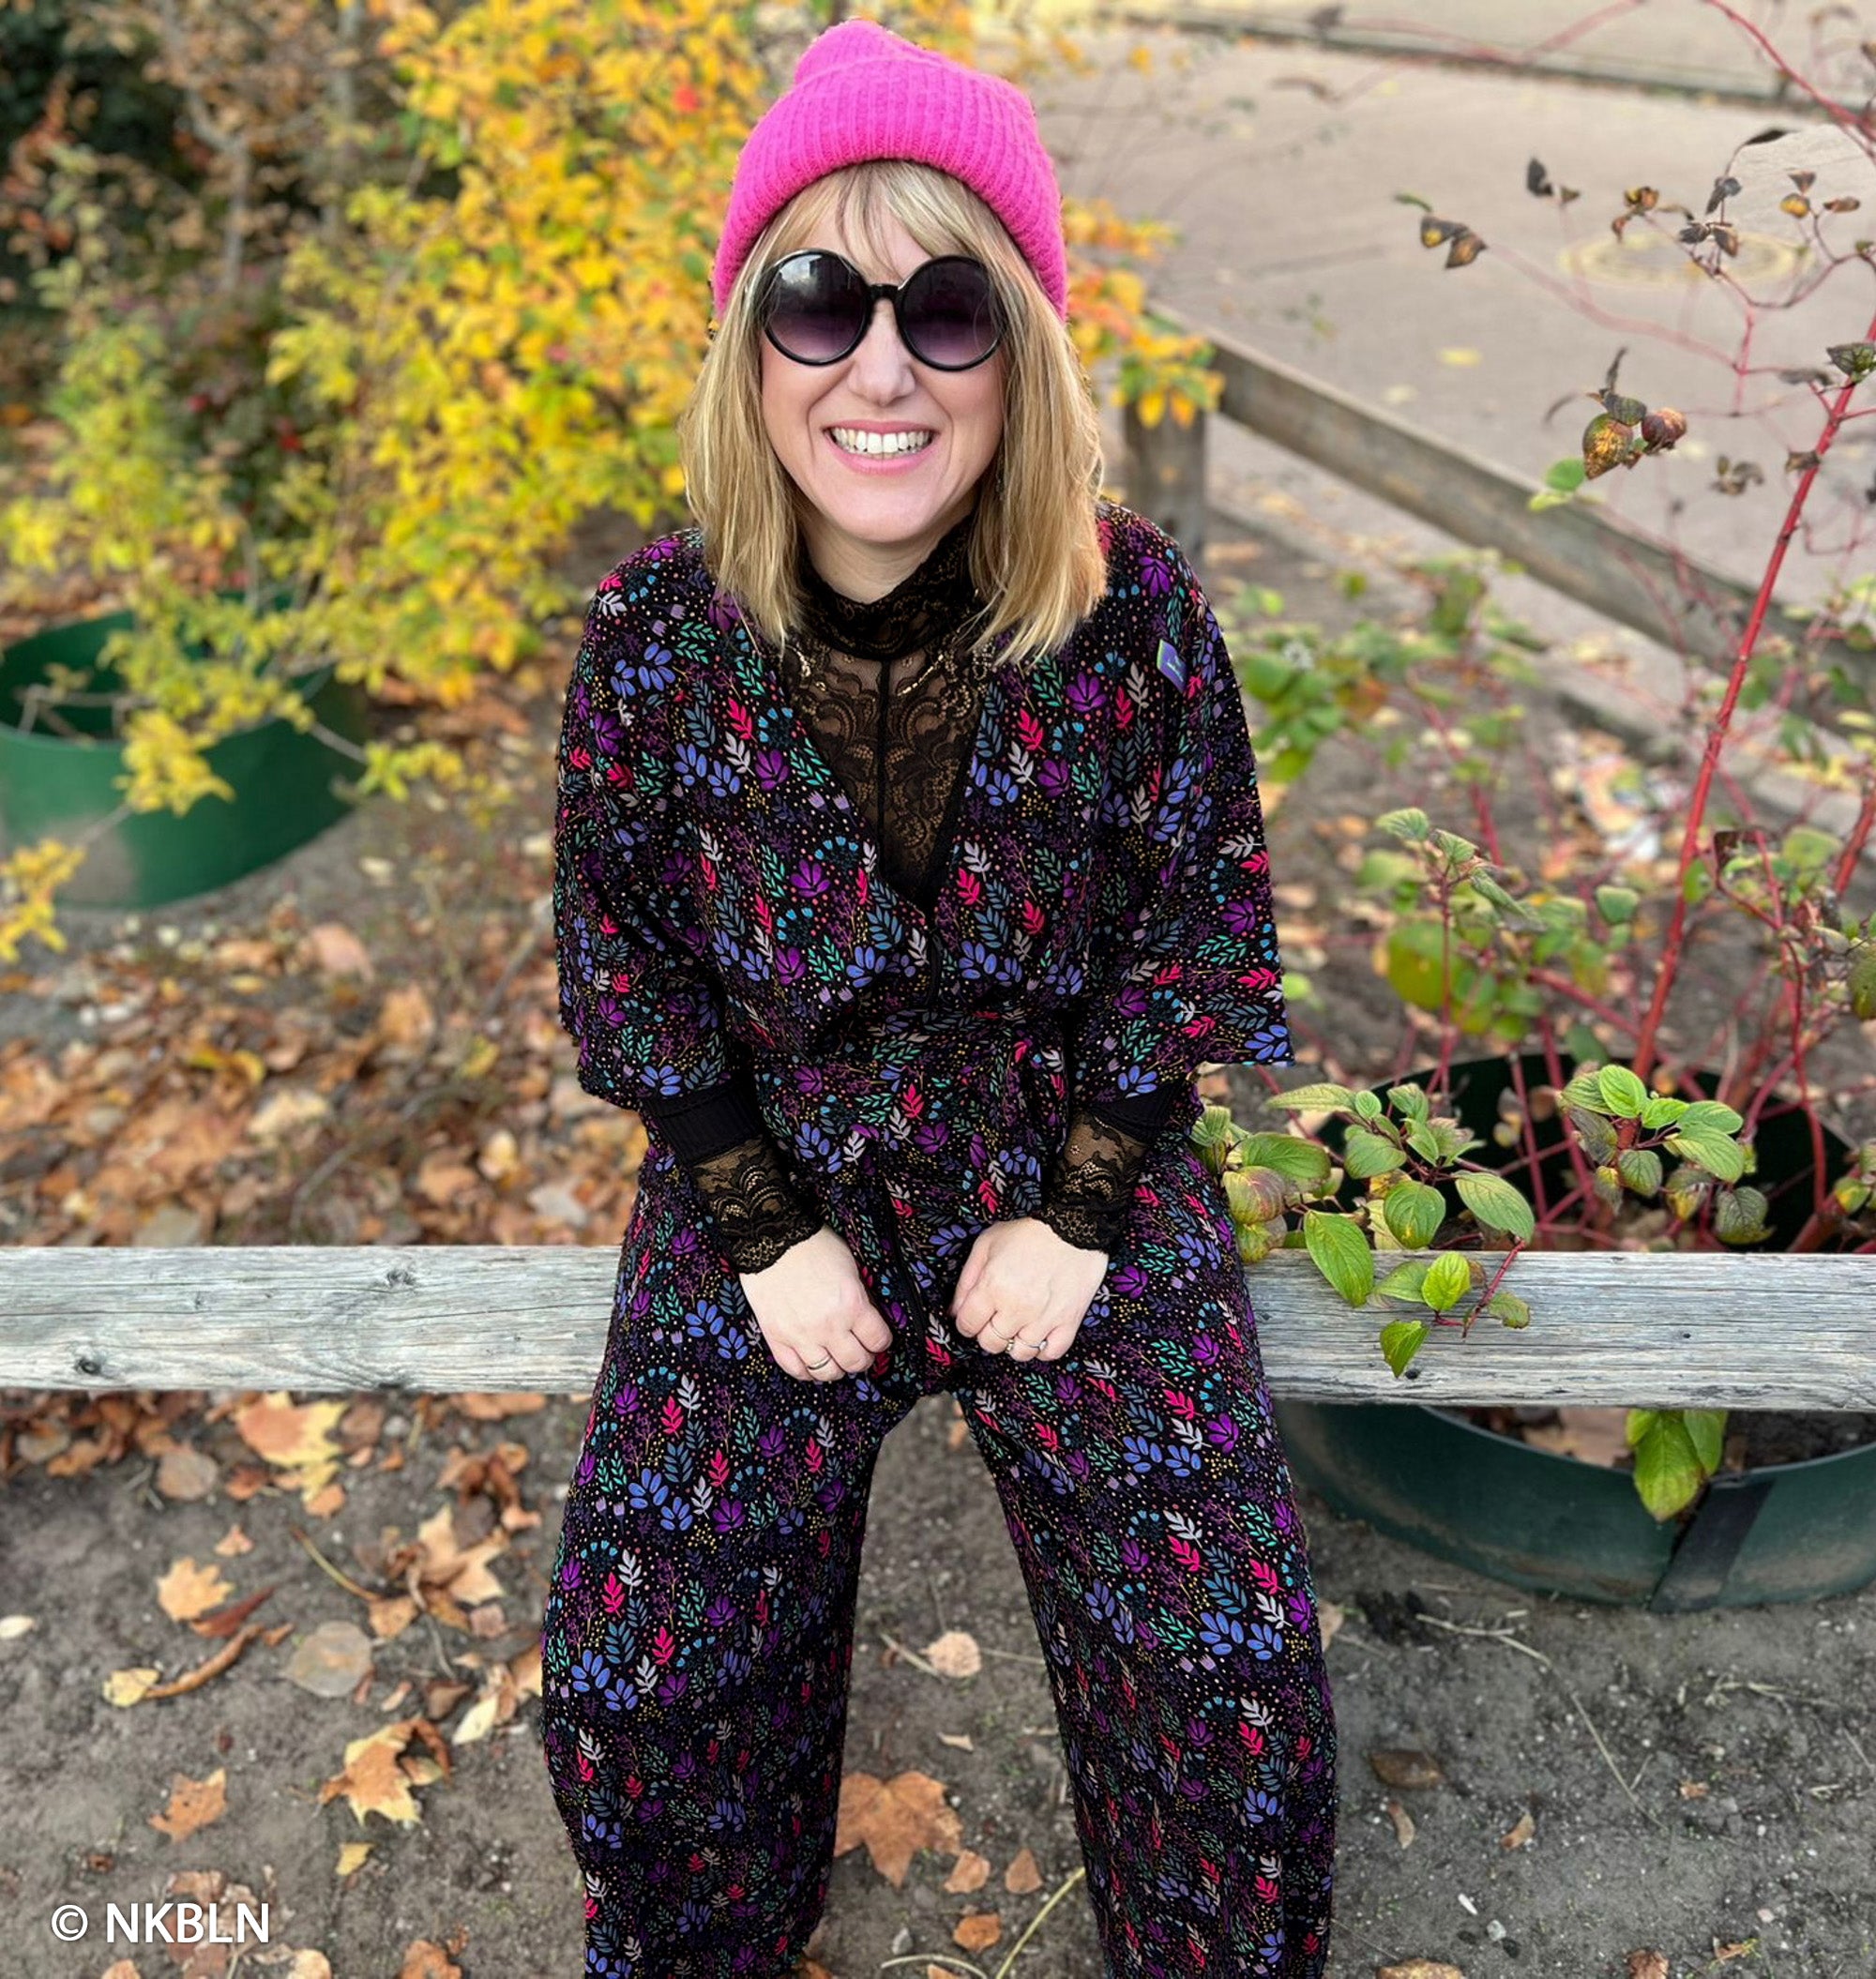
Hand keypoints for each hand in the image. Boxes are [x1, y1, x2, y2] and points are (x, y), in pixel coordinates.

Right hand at [740, 1226, 894, 1382]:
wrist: (771, 1238)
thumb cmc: (812, 1245)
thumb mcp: (849, 1266)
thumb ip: (859, 1295)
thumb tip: (866, 1317)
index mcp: (851, 1304)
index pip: (878, 1340)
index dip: (881, 1340)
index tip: (877, 1338)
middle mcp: (829, 1326)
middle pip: (855, 1362)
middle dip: (863, 1358)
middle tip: (860, 1351)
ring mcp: (801, 1335)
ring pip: (827, 1373)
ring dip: (837, 1368)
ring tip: (836, 1358)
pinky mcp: (777, 1337)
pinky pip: (796, 1369)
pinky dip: (808, 1372)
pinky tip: (812, 1363)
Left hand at [950, 1217, 1107, 1362]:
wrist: (1074, 1228)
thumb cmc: (1030, 1233)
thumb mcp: (987, 1244)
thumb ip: (966, 1279)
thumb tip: (956, 1310)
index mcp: (993, 1287)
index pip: (968, 1325)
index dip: (967, 1322)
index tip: (974, 1317)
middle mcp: (1016, 1308)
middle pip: (991, 1343)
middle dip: (988, 1333)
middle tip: (995, 1319)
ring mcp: (1044, 1319)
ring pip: (1020, 1352)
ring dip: (1014, 1342)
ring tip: (1018, 1326)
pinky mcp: (1068, 1322)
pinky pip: (1050, 1353)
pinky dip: (1043, 1349)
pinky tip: (1039, 1334)